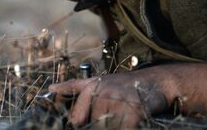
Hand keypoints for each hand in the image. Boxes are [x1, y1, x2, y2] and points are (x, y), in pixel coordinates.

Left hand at [48, 71, 168, 127]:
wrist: (156, 81)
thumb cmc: (123, 84)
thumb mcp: (97, 81)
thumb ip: (74, 86)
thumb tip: (51, 89)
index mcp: (90, 88)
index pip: (77, 119)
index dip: (83, 123)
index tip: (88, 121)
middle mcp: (101, 93)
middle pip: (94, 124)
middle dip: (103, 124)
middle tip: (115, 114)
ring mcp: (118, 102)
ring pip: (107, 127)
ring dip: (117, 124)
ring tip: (123, 116)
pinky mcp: (134, 111)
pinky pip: (124, 129)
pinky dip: (127, 127)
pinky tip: (131, 122)